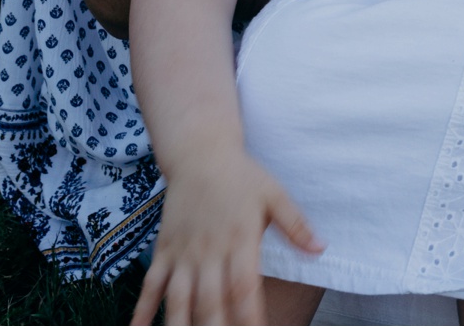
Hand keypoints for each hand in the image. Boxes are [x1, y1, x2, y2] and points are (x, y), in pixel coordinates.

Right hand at [131, 153, 319, 325]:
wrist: (200, 152)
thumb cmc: (242, 176)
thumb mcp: (274, 194)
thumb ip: (296, 225)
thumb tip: (320, 249)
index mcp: (239, 239)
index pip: (243, 289)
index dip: (248, 319)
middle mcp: (209, 251)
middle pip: (210, 302)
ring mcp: (183, 253)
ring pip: (178, 300)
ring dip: (180, 327)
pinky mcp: (164, 251)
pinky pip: (151, 285)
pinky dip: (142, 311)